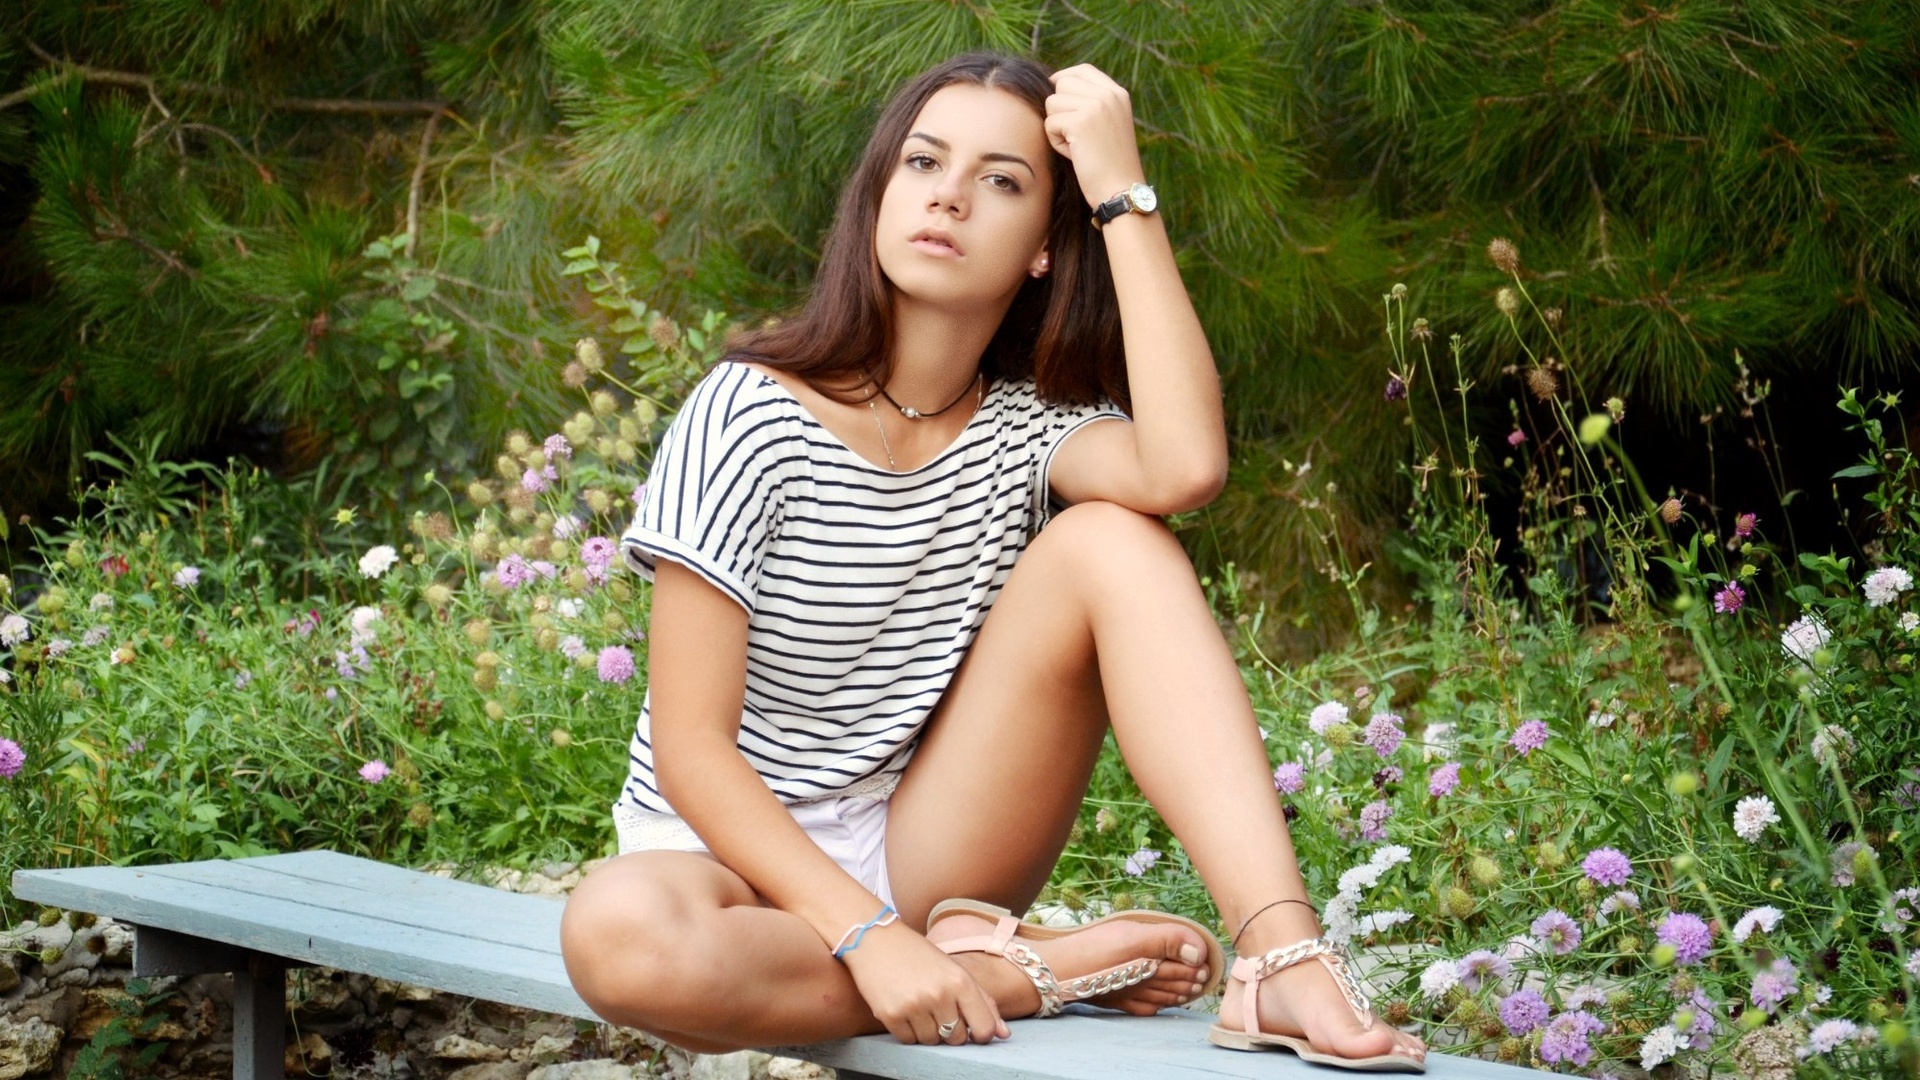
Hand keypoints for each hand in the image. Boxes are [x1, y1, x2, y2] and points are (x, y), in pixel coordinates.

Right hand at [840, 922, 1008, 1044]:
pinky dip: (908, 1031)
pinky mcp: (890, 1015)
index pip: (985, 1028)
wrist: (874, 938)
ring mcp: (914, 1006)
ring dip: (928, 1030)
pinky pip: (908, 1040)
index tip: (972, 1028)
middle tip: (938, 1009)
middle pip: (957, 1038)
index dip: (980, 1034)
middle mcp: (939, 994)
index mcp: (960, 981)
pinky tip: (904, 1009)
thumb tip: (1004, 1034)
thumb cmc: (919, 955)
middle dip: (950, 1030)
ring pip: (932, 1041)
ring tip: (919, 1006)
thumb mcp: (954, 970)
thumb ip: (983, 1001)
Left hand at [1044, 64, 1146, 209]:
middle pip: (1062, 84)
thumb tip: (1056, 85)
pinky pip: (1049, 123)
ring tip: (1076, 145)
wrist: (1121, 190)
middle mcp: (1109, 95)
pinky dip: (1056, 142)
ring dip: (1057, 127)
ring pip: (1052, 103)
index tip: (1059, 100)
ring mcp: (1096, 106)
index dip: (1064, 80)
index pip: (1082, 70)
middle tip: (1075, 134)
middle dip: (1059, 108)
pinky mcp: (1080, 122)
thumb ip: (1092, 103)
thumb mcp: (1109, 124)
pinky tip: (1074, 153)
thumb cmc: (1110, 164)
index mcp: (1118, 94)